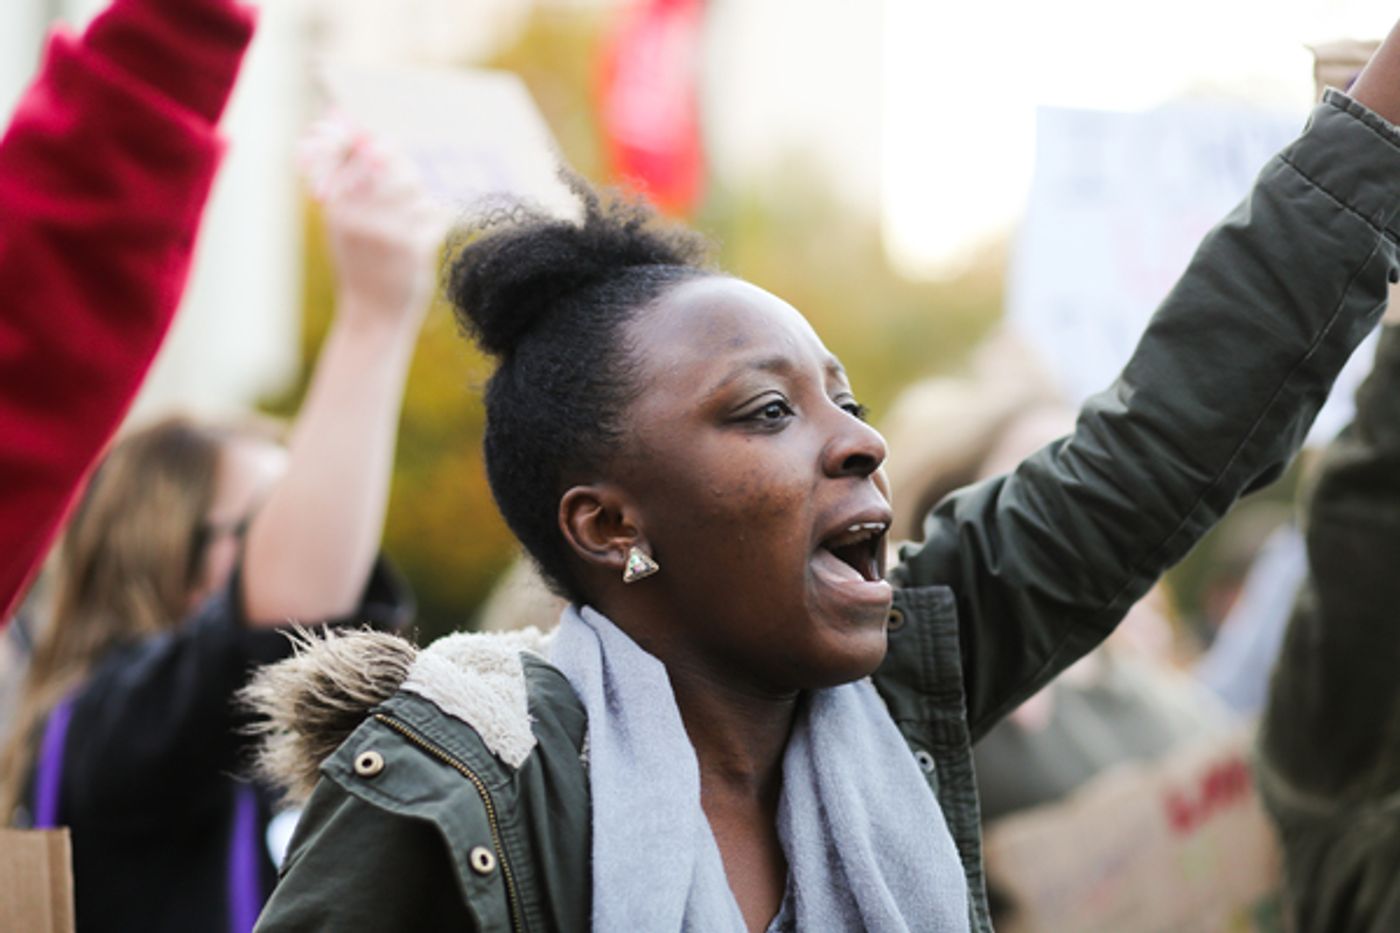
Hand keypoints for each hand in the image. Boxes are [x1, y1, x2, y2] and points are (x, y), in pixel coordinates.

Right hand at [300, 118, 448, 329]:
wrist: (372, 316)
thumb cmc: (360, 266)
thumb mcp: (341, 224)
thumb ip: (348, 181)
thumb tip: (362, 133)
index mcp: (336, 205)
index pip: (351, 149)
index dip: (369, 140)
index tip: (379, 146)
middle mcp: (357, 213)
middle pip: (390, 160)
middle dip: (404, 169)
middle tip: (406, 188)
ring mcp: (386, 229)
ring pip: (417, 188)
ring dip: (421, 203)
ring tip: (412, 225)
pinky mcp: (413, 245)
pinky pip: (436, 213)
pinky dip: (436, 225)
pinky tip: (422, 244)